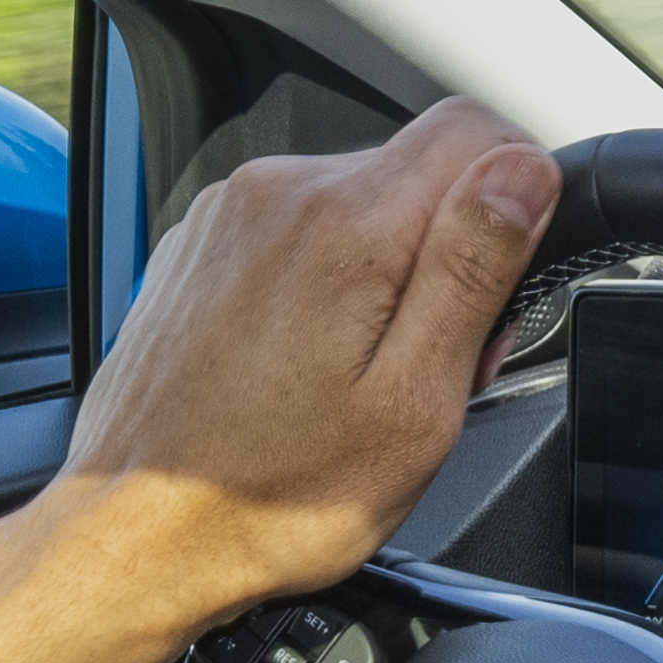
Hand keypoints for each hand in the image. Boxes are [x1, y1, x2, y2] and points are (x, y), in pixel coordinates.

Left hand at [36, 97, 560, 627]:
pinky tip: (309, 367)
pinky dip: (325, 283)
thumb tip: (523, 172)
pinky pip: (296, 232)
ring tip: (364, 375)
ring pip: (358, 203)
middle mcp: (278, 194)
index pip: (476, 128)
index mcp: (346, 223)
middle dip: (450, 253)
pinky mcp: (202, 247)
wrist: (139, 534)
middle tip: (435, 364)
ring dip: (386, 273)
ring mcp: (230, 216)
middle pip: (416, 171)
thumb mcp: (414, 402)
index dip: (519, 190)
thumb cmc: (271, 495)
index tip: (510, 271)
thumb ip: (474, 269)